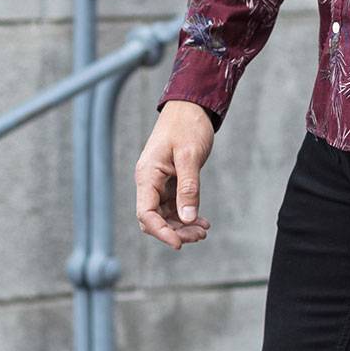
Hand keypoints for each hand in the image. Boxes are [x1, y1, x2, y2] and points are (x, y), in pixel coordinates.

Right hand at [135, 102, 214, 248]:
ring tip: (204, 230)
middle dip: (175, 231)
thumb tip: (187, 217)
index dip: (161, 232)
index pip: (146, 214)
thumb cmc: (188, 125)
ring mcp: (159, 183)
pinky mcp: (171, 182)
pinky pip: (175, 206)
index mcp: (147, 175)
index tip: (179, 244)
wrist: (191, 107)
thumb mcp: (190, 156)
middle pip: (154, 219)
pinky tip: (203, 221)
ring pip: (165, 215)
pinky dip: (187, 215)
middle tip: (201, 235)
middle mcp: (149, 181)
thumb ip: (189, 187)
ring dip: (182, 226)